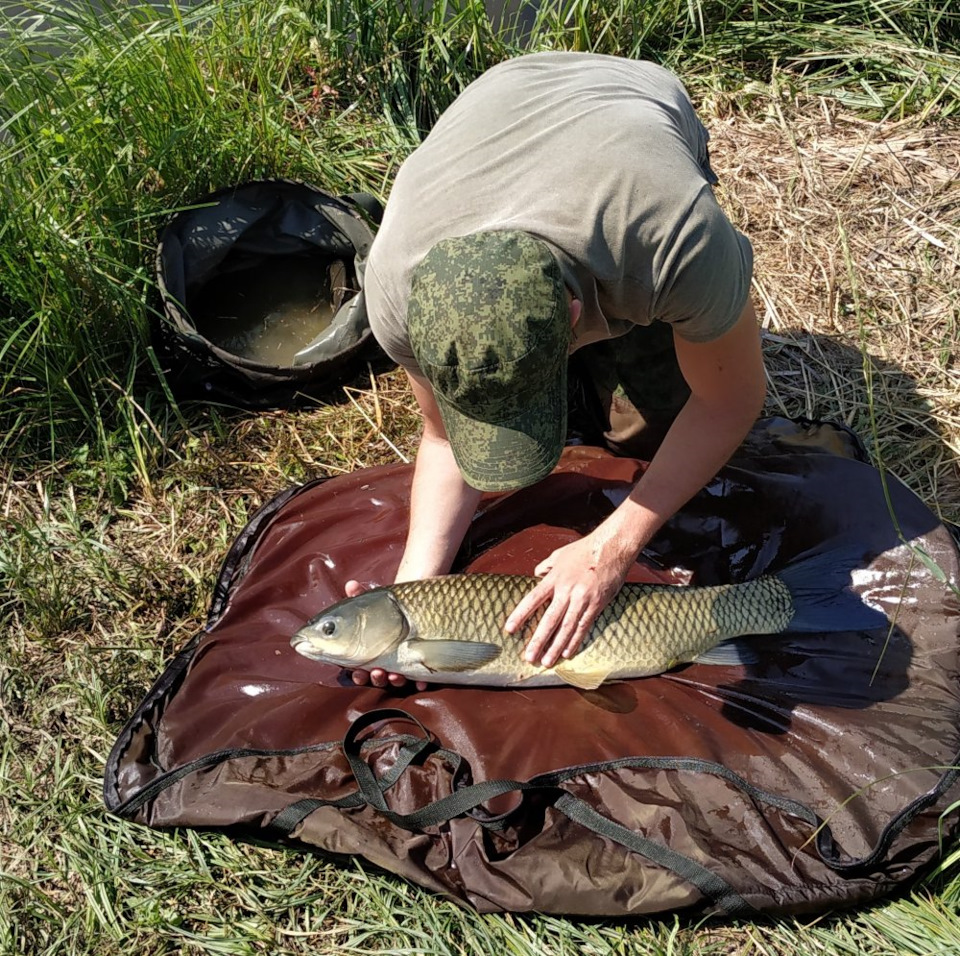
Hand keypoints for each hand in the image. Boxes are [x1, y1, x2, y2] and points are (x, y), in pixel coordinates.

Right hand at [344, 579, 428, 690]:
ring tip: (393, 675)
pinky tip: (420, 682)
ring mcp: (402, 664)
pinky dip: (420, 682)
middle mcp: (383, 661)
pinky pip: (420, 678)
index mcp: (365, 651)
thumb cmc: (389, 605)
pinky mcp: (421, 665)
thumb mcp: (374, 599)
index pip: (357, 667)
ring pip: (395, 679)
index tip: (356, 671)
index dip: (355, 672)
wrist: (417, 603)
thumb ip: (359, 596)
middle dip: (374, 678)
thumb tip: (350, 584)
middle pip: (375, 676)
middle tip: (376, 672)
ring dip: (393, 681)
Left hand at [504, 532, 631, 667]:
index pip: (532, 600)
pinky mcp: (597, 604)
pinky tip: (567, 652)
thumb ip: (545, 566)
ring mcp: (582, 598)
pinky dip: (575, 640)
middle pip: (549, 619)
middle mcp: (567, 590)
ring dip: (556, 646)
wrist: (612, 547)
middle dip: (538, 640)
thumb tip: (536, 575)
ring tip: (547, 661)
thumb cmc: (584, 549)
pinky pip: (584, 626)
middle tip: (529, 657)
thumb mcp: (559, 554)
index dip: (520, 615)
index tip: (509, 629)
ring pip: (566, 627)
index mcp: (554, 578)